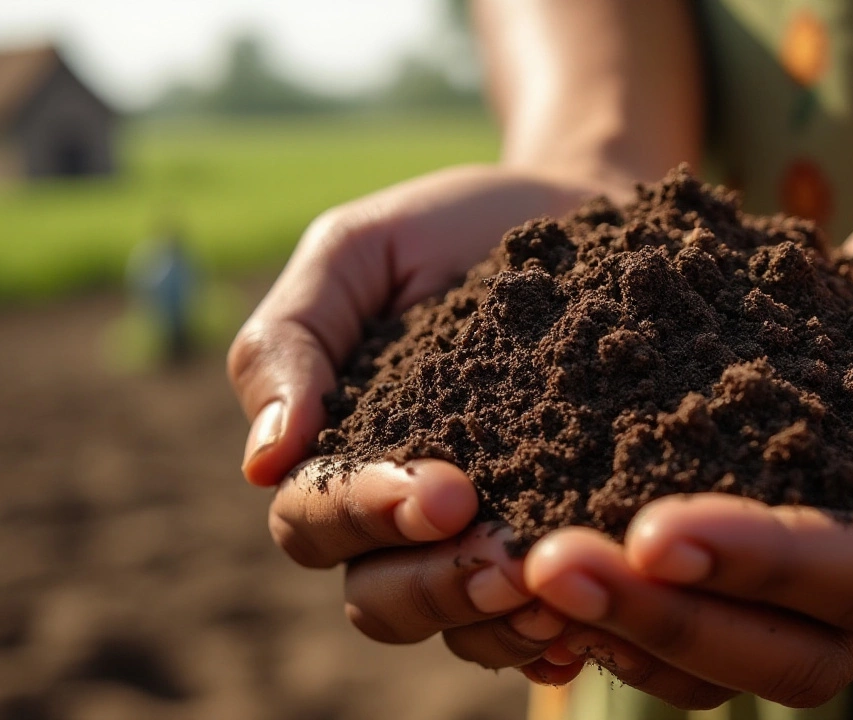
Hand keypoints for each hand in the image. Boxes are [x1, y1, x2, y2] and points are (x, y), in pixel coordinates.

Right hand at [229, 164, 614, 669]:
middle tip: (510, 557)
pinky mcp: (553, 541)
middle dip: (437, 585)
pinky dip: (552, 635)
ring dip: (496, 623)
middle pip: (378, 598)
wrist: (581, 217)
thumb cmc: (455, 229)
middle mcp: (397, 514)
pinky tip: (591, 626)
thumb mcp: (360, 251)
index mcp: (337, 450)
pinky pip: (536, 622)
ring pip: (455, 626)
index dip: (366, 516)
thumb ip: (290, 339)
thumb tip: (261, 464)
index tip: (447, 490)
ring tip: (557, 597)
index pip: (314, 518)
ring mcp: (476, 537)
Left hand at [516, 170, 852, 707]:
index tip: (657, 530)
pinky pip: (695, 605)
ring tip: (517, 571)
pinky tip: (539, 554)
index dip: (764, 562)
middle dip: (664, 612)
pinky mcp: (771, 538)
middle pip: (781, 647)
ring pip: (724, 650)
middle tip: (546, 565)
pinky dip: (624, 599)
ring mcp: (829, 575)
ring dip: (624, 621)